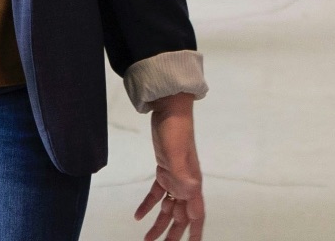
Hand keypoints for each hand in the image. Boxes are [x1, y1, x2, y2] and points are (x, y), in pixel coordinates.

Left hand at [134, 93, 203, 240]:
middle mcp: (186, 182)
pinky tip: (138, 215)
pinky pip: (157, 193)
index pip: (196, 213)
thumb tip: (190, 192)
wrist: (170, 107)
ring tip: (147, 238)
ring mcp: (175, 176)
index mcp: (192, 182)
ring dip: (159, 223)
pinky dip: (148, 205)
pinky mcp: (164, 168)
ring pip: (168, 207)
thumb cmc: (175, 128)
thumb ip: (181, 173)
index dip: (196, 231)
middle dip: (173, 233)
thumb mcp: (176, 152)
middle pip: (181, 215)